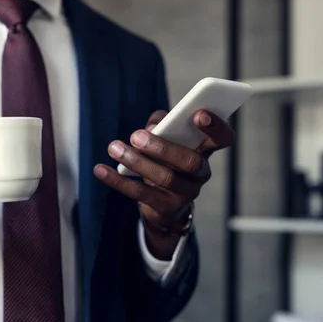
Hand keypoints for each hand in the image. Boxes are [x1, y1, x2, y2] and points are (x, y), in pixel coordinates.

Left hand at [93, 109, 234, 258]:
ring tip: (114, 148)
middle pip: (190, 161)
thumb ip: (162, 124)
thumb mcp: (165, 139)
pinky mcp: (164, 208)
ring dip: (137, 161)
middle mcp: (200, 173)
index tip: (198, 113)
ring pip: (165, 178)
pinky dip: (117, 180)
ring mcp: (184, 193)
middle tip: (137, 136)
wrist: (163, 203)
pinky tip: (100, 169)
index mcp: (204, 150)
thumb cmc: (165, 160)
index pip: (223, 139)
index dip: (216, 127)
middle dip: (163, 147)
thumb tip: (155, 125)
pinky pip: (140, 194)